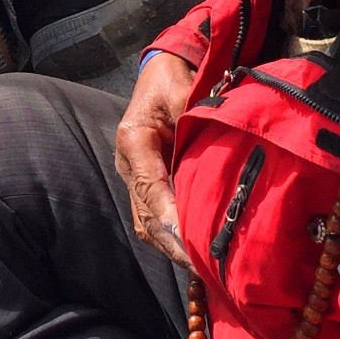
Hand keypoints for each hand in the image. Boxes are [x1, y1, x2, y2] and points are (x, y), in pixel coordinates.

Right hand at [115, 50, 195, 265]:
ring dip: (173, 246)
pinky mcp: (147, 184)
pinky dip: (173, 238)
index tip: (189, 237)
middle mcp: (128, 164)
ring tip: (202, 268)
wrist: (162, 70)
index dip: (169, 215)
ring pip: (148, 222)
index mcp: (133, 141)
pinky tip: (195, 253)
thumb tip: (210, 150)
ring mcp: (135, 177)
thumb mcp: (183, 90)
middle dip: (174, 242)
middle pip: (147, 214)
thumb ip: (193, 118)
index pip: (150, 186)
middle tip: (204, 265)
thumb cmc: (173, 77)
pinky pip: (155, 218)